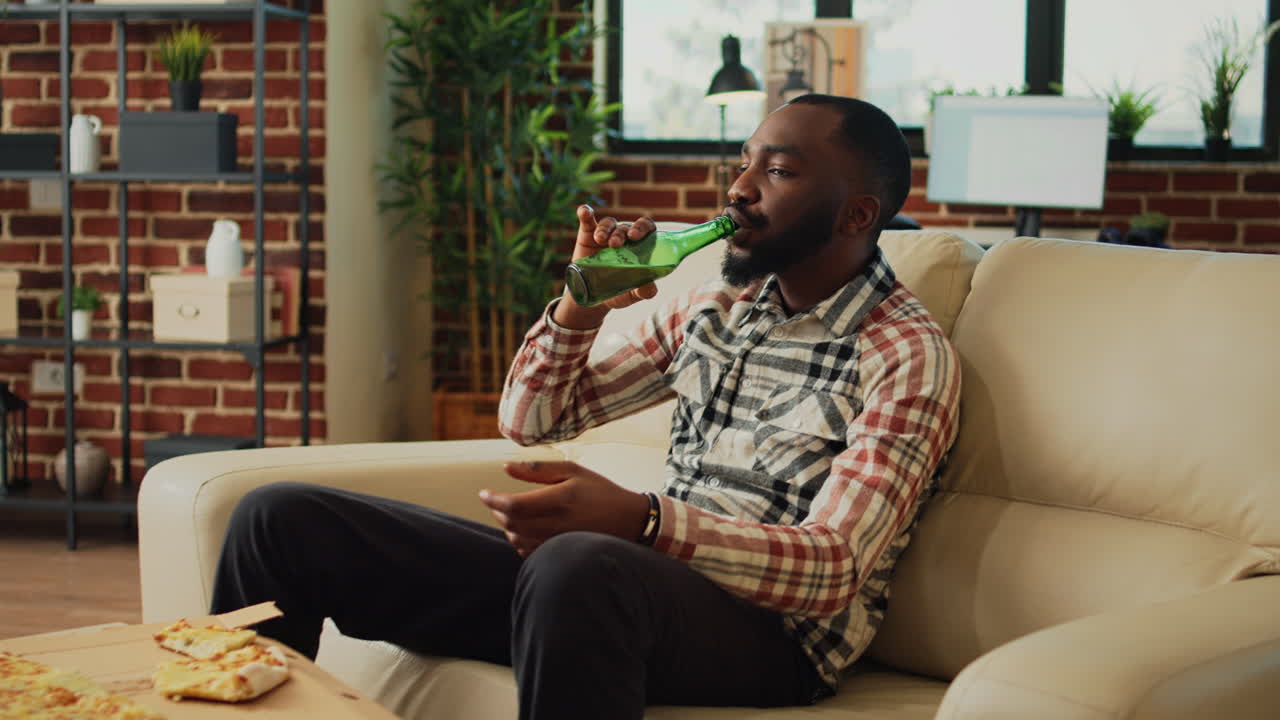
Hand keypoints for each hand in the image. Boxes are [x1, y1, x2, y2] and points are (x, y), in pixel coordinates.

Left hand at [478, 460, 650, 556]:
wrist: (629, 521)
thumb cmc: (600, 491)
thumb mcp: (573, 470)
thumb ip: (538, 469)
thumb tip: (505, 468)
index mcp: (560, 498)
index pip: (513, 504)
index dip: (492, 500)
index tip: (483, 493)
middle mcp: (557, 523)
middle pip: (510, 522)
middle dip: (497, 511)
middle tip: (495, 501)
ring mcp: (558, 542)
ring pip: (516, 539)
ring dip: (507, 525)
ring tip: (511, 513)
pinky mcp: (560, 553)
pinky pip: (526, 551)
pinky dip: (518, 540)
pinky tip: (524, 528)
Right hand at [569, 205, 659, 309]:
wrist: (593, 297)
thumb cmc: (619, 291)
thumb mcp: (632, 294)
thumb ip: (643, 291)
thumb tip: (650, 290)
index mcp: (639, 246)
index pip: (646, 228)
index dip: (642, 227)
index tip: (635, 236)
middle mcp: (624, 237)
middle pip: (626, 227)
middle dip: (621, 233)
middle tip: (615, 244)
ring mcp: (606, 235)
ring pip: (609, 224)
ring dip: (605, 229)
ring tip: (600, 240)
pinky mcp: (588, 235)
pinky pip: (588, 222)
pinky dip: (585, 213)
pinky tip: (584, 211)